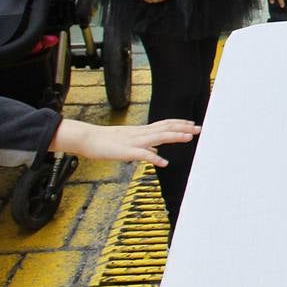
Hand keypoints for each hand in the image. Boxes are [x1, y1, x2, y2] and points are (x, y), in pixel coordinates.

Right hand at [49, 117, 199, 167]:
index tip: (192, 124)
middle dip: (183, 128)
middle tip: (199, 128)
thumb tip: (156, 151)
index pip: (164, 124)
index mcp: (141, 132)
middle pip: (165, 128)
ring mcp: (134, 141)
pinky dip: (154, 157)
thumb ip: (144, 146)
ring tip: (189, 137)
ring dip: (174, 137)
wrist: (87, 139)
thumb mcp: (129, 143)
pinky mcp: (125, 151)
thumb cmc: (106, 142)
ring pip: (158, 137)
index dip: (179, 124)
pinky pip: (142, 154)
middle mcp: (141, 133)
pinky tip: (164, 162)